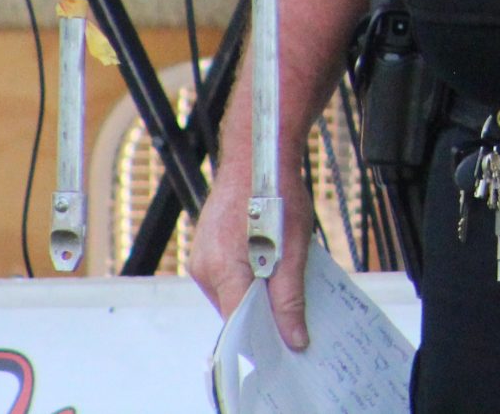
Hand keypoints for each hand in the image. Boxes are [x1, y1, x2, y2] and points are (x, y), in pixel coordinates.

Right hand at [191, 152, 316, 349]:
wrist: (259, 153)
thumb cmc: (276, 193)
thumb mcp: (294, 250)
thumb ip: (289, 298)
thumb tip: (294, 339)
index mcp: (222, 271)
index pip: (237, 324)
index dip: (262, 338)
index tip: (286, 347)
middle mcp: (205, 267)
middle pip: (235, 308)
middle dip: (265, 311)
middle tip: (296, 311)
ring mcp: (203, 254)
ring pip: (233, 290)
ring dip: (259, 289)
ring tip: (286, 275)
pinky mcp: (208, 245)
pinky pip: (229, 272)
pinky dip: (250, 273)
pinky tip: (272, 260)